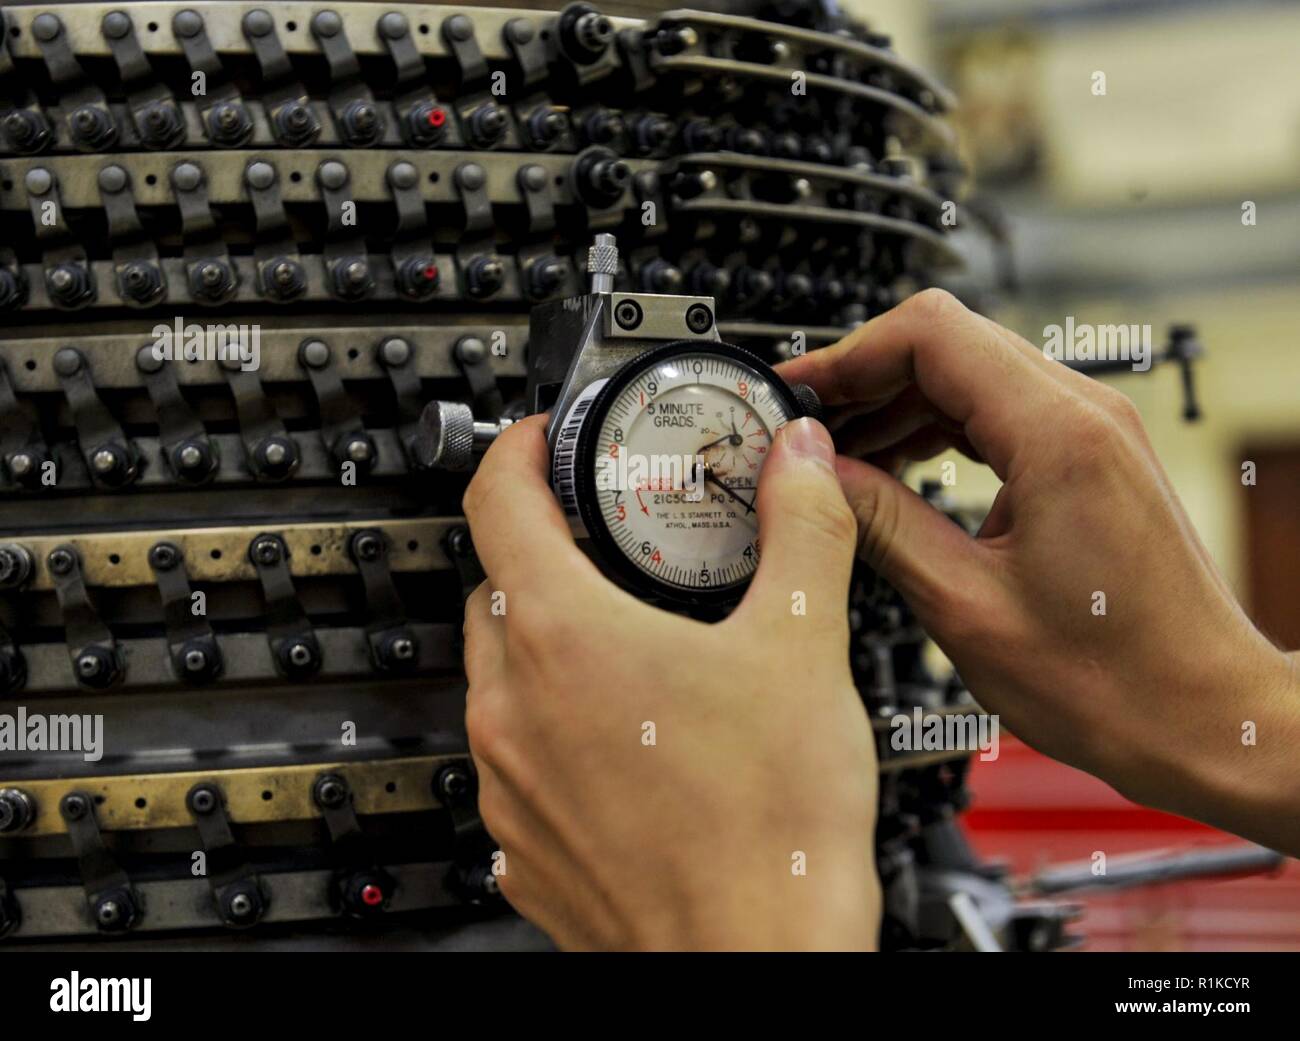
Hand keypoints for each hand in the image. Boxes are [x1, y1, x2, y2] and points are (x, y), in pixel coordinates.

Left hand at [462, 415, 877, 949]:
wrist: (755, 960)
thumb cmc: (769, 828)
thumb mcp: (804, 646)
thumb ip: (801, 528)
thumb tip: (801, 462)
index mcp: (563, 638)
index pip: (495, 497)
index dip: (519, 450)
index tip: (545, 440)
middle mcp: (513, 708)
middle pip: (495, 584)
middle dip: (546, 548)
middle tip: (611, 543)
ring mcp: (509, 783)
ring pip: (501, 674)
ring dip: (549, 641)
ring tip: (633, 643)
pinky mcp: (523, 843)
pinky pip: (515, 754)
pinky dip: (554, 724)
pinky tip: (630, 739)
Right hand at [778, 289, 1299, 854]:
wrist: (1203, 717)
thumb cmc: (1113, 681)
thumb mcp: (963, 605)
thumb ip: (880, 522)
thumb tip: (814, 470)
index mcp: (1058, 435)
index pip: (929, 335)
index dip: (847, 355)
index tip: (795, 392)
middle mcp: (1085, 415)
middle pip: (947, 343)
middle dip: (864, 379)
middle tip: (803, 431)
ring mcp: (1093, 433)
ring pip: (969, 375)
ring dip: (897, 406)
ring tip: (837, 460)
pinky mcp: (1090, 461)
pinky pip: (998, 413)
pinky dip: (937, 430)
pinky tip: (895, 473)